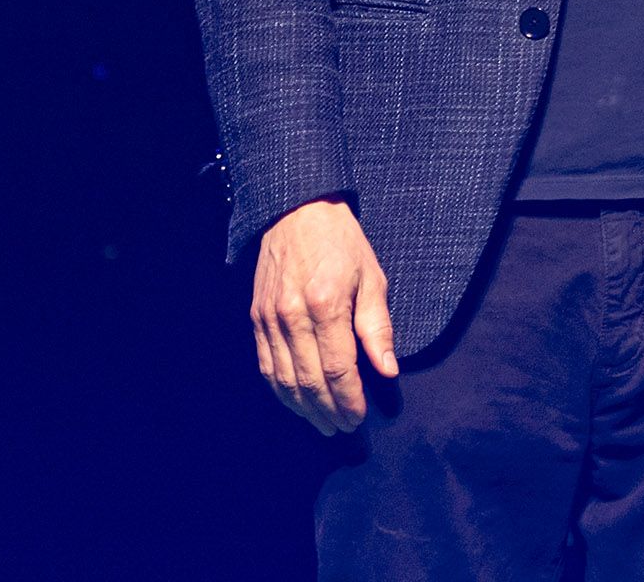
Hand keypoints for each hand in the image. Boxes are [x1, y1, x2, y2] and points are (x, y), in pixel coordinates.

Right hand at [251, 199, 396, 434]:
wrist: (296, 213)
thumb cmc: (342, 243)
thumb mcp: (372, 277)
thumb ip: (378, 327)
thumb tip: (388, 369)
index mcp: (327, 304)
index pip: (338, 369)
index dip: (350, 399)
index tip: (360, 419)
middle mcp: (292, 316)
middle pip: (309, 381)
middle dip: (328, 412)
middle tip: (345, 431)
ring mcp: (269, 320)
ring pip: (283, 380)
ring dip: (303, 409)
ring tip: (323, 425)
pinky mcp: (255, 320)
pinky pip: (266, 366)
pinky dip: (281, 391)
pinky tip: (296, 403)